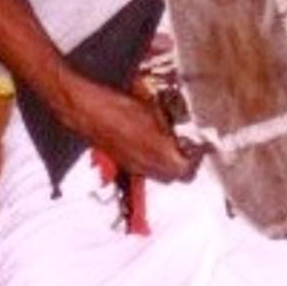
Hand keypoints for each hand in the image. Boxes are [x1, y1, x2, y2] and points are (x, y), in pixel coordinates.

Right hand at [67, 79, 200, 182]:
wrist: (87, 111)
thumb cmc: (119, 107)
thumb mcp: (153, 112)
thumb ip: (169, 129)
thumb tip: (179, 135)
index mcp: (159, 153)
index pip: (186, 170)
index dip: (195, 160)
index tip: (200, 149)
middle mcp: (146, 165)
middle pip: (174, 178)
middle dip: (184, 167)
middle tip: (188, 151)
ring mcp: (132, 166)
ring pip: (158, 176)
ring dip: (168, 167)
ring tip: (172, 149)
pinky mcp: (121, 163)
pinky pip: (143, 170)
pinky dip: (152, 163)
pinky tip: (151, 147)